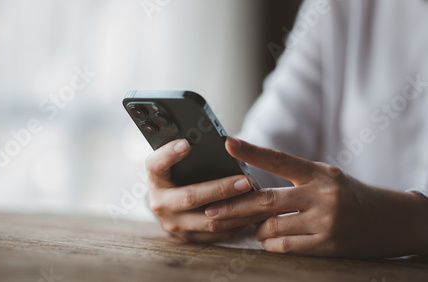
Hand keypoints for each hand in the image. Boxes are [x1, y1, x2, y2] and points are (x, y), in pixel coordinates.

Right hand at [146, 139, 266, 241]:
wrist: (173, 204)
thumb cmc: (181, 174)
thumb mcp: (179, 163)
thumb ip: (192, 154)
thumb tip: (223, 142)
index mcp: (155, 178)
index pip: (156, 164)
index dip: (170, 154)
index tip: (187, 144)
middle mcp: (160, 203)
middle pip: (190, 197)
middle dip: (221, 189)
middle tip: (245, 181)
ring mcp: (174, 223)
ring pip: (209, 221)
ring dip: (236, 210)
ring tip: (257, 198)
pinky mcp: (189, 237)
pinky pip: (218, 234)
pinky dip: (238, 224)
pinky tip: (254, 213)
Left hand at [205, 137, 427, 257]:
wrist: (390, 220)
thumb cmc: (351, 195)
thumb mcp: (327, 177)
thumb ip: (294, 178)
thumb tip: (252, 187)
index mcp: (319, 173)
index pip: (279, 159)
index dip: (251, 151)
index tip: (228, 143)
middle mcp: (322, 195)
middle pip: (266, 201)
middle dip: (234, 207)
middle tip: (212, 211)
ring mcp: (325, 222)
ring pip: (272, 228)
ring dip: (255, 229)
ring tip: (250, 227)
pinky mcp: (328, 246)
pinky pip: (286, 247)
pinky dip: (271, 245)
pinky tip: (268, 241)